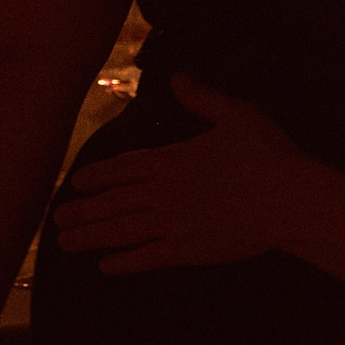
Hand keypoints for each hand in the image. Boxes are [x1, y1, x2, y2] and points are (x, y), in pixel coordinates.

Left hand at [52, 74, 324, 274]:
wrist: (287, 200)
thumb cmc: (266, 154)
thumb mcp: (236, 116)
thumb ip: (203, 99)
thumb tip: (177, 78)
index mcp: (171, 161)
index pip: (123, 168)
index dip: (97, 177)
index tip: (74, 185)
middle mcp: (162, 194)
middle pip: (113, 203)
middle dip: (83, 211)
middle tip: (57, 221)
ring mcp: (172, 225)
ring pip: (121, 232)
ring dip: (91, 237)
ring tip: (66, 243)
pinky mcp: (187, 250)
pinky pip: (147, 257)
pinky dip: (124, 263)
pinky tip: (106, 267)